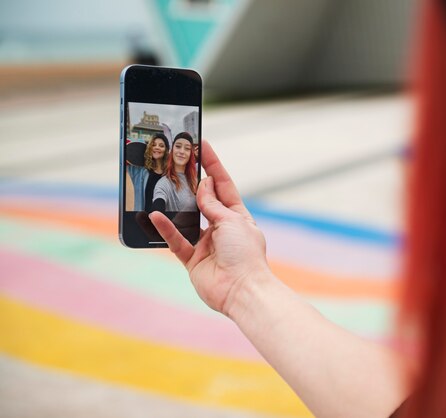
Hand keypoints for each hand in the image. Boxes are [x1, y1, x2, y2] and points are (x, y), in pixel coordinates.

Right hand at [149, 140, 269, 315]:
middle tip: (176, 161)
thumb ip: (213, 204)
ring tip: (162, 185)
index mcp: (237, 216)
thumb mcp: (231, 220)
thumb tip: (204, 185)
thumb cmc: (245, 254)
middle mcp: (221, 227)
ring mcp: (206, 243)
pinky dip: (165, 228)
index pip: (223, 184)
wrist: (242, 290)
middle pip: (203, 199)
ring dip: (175, 204)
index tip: (202, 144)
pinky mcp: (192, 259)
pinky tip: (154, 216)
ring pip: (186, 218)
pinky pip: (175, 240)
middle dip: (191, 181)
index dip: (213, 164)